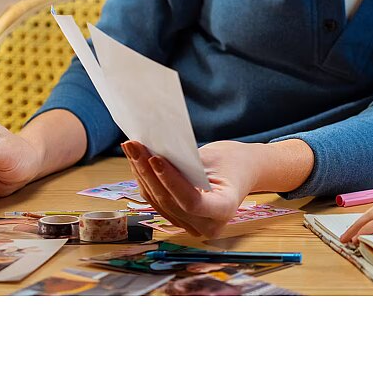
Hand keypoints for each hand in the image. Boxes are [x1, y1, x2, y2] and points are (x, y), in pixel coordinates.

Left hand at [122, 139, 257, 238]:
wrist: (241, 172)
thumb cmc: (233, 162)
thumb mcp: (215, 158)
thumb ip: (188, 164)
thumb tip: (154, 156)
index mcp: (225, 210)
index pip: (192, 202)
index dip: (172, 182)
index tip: (156, 158)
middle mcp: (208, 225)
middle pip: (170, 202)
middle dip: (149, 172)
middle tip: (134, 146)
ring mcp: (191, 226)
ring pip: (158, 201)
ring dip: (141, 174)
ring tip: (131, 148)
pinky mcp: (178, 219)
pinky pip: (156, 201)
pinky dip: (145, 179)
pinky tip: (136, 160)